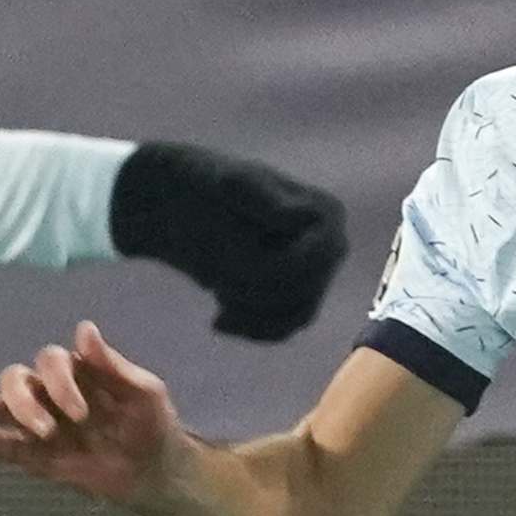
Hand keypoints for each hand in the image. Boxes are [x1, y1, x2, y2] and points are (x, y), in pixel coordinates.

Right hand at [0, 320, 179, 505]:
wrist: (153, 471)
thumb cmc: (151, 424)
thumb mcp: (144, 393)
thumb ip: (113, 365)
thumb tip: (84, 328)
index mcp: (75, 372)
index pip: (49, 360)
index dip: (58, 382)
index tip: (81, 413)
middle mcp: (50, 392)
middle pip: (16, 379)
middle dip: (23, 400)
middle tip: (47, 429)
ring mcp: (39, 422)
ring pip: (1, 406)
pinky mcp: (33, 454)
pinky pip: (2, 443)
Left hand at [110, 142, 348, 341]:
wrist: (182, 207)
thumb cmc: (204, 189)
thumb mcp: (229, 185)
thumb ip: (261, 198)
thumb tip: (293, 215)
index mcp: (327, 213)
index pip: (315, 262)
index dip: (271, 268)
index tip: (225, 256)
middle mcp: (333, 246)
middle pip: (305, 291)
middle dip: (254, 289)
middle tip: (213, 275)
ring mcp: (318, 276)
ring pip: (296, 317)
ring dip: (250, 311)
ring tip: (215, 289)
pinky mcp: (297, 301)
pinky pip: (284, 330)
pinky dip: (249, 329)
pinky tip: (219, 318)